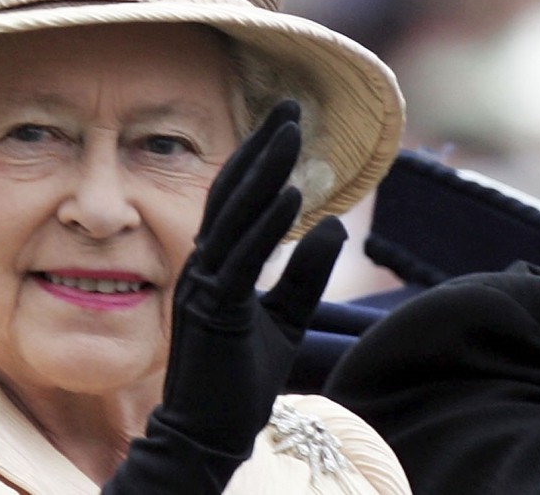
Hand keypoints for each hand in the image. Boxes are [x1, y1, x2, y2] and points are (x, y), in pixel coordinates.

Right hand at [103, 99, 348, 493]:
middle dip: (262, 146)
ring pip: (235, 215)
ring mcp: (204, 286)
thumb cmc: (240, 381)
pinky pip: (243, 259)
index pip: (237, 196)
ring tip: (293, 132)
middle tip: (291, 104)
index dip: (259, 155)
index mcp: (217, 264)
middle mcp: (204, 265)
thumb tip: (335, 226)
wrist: (208, 435)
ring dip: (265, 171)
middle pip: (232, 191)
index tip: (288, 118)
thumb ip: (306, 274)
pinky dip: (267, 223)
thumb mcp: (286, 320)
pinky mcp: (213, 312)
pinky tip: (292, 195)